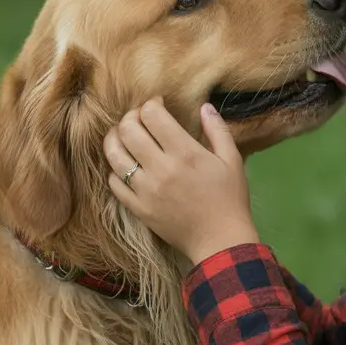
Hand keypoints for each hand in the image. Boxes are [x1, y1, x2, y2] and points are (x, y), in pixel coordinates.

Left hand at [103, 98, 259, 264]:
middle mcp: (161, 168)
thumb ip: (217, 130)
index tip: (158, 105)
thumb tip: (203, 106)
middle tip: (140, 119)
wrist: (220, 241)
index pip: (152, 115)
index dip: (151, 104)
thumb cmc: (229, 199)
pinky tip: (126, 165)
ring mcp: (145, 190)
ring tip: (124, 137)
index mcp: (185, 153)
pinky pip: (114, 182)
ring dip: (115, 138)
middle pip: (128, 129)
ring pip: (114, 154)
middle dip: (130, 116)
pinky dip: (115, 169)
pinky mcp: (137, 208)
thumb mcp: (231, 160)